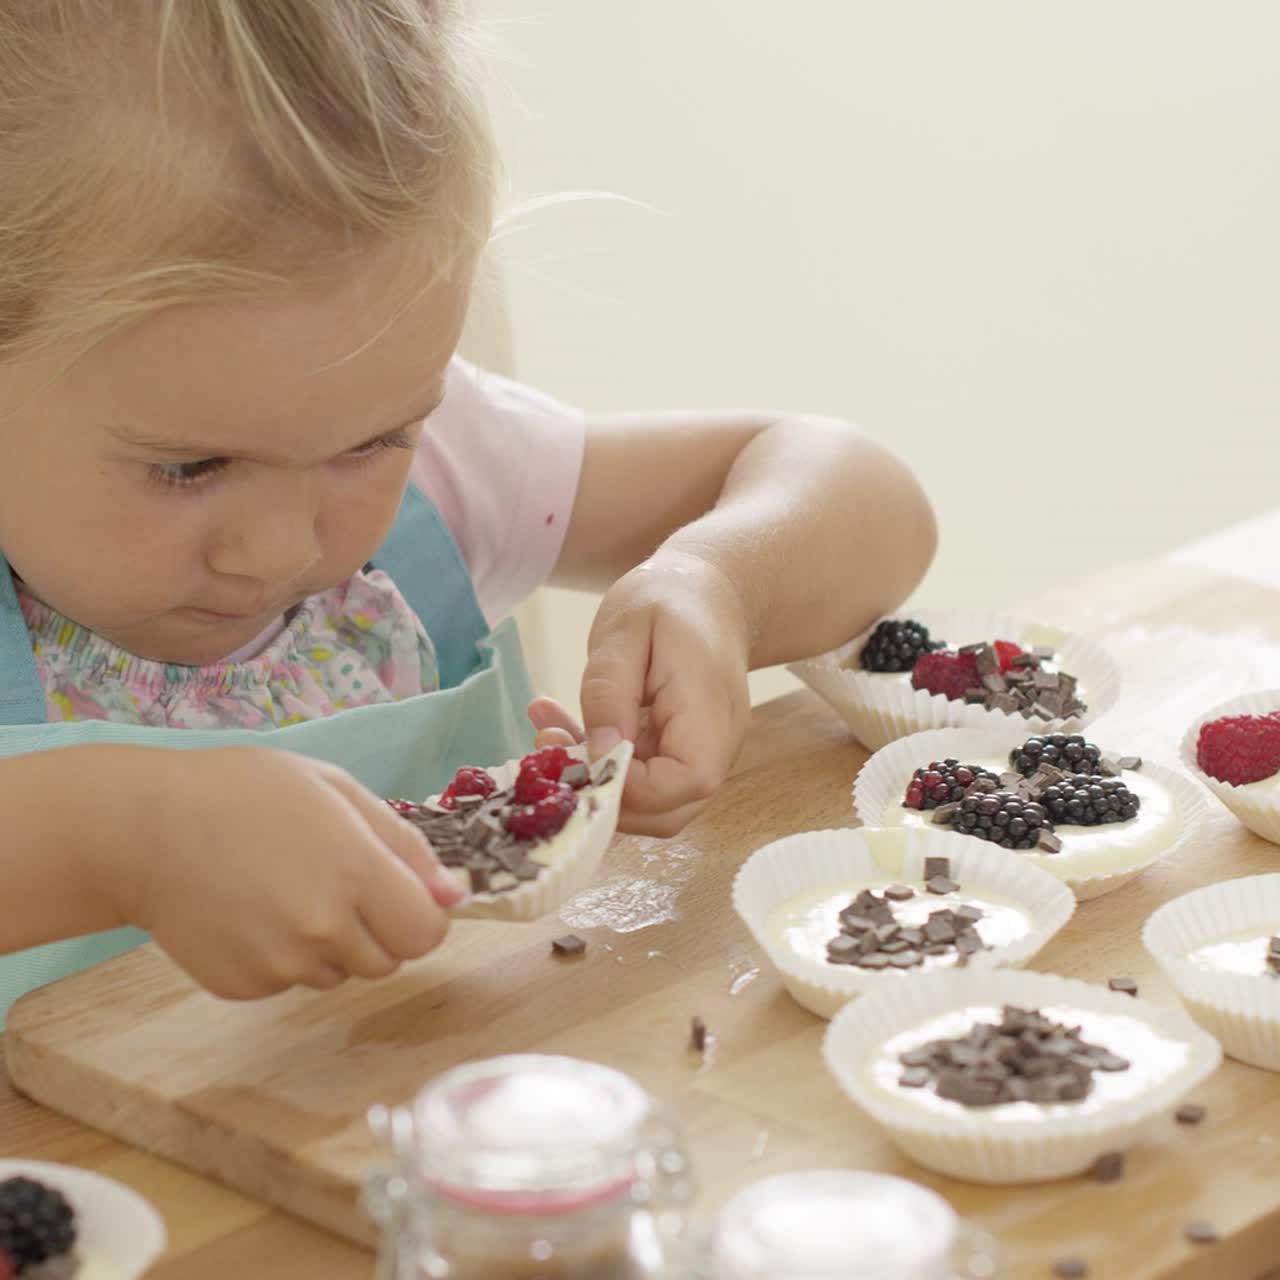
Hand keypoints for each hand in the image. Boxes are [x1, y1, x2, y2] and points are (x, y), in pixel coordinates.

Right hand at [107, 748, 462, 999]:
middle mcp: (322, 928)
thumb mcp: (336, 789)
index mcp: (354, 872)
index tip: (404, 894)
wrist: (144, 830)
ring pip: (342, 973)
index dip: (422, 915)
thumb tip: (453, 895)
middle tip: (337, 882)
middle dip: (379, 927)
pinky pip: (293, 982)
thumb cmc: (244, 792)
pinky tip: (255, 913)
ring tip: (287, 890)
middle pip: (389, 958)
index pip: (427, 933)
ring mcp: (280, 965)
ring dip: (333, 943)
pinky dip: (287, 957)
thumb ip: (404, 844)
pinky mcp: (244, 987)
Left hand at [531, 553, 751, 836]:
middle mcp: (716, 745)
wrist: (709, 587)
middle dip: (602, 792)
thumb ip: (608, 693)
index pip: (685, 783)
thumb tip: (598, 755)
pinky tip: (561, 723)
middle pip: (667, 810)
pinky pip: (641, 773)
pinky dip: (600, 758)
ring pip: (649, 799)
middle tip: (549, 747)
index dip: (630, 789)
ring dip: (593, 775)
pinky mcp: (679, 749)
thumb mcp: (625, 632)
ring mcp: (701, 752)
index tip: (579, 756)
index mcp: (710, 713)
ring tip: (547, 730)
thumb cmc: (669, 599)